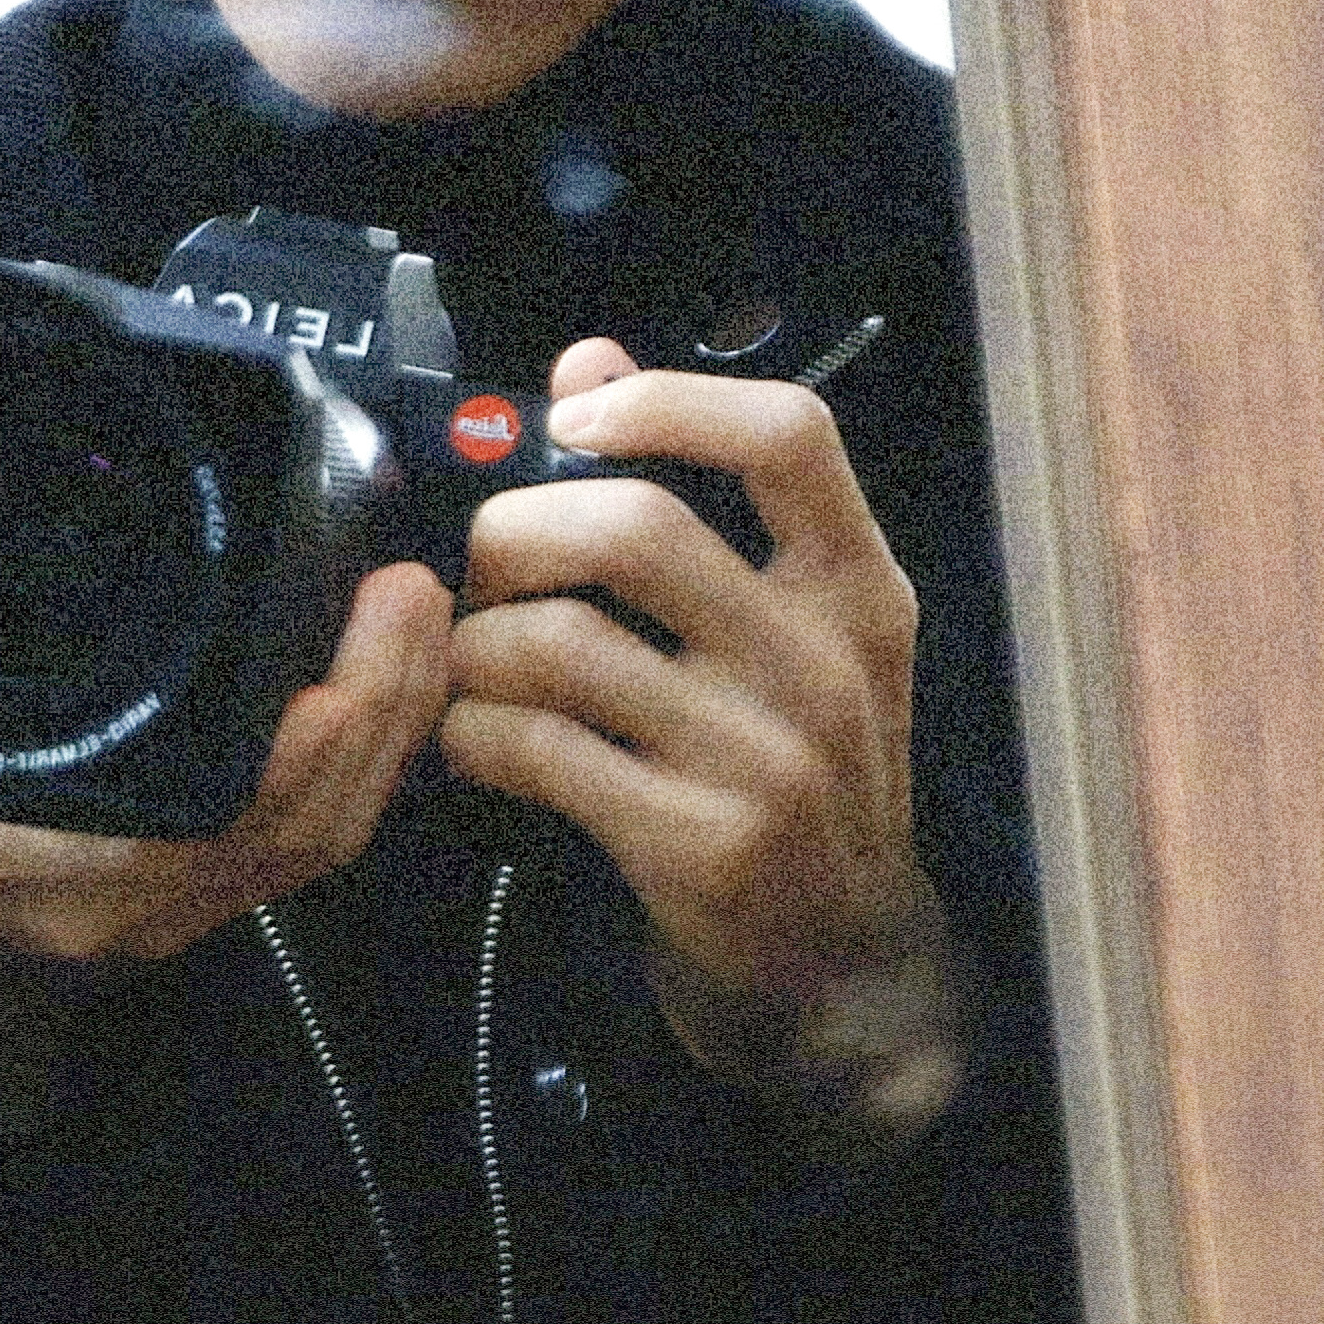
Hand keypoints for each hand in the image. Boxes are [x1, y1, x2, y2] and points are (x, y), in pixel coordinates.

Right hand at [0, 560, 451, 963]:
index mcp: (23, 861)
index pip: (191, 822)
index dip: (283, 755)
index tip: (331, 667)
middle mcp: (119, 907)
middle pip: (294, 827)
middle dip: (375, 708)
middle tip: (410, 591)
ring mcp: (170, 918)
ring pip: (319, 841)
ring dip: (390, 732)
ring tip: (423, 626)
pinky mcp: (200, 912)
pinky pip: (312, 850)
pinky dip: (370, 770)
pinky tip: (394, 699)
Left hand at [442, 340, 953, 1110]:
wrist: (842, 965)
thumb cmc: (791, 768)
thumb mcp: (783, 629)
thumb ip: (696, 488)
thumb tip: (586, 358)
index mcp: (858, 586)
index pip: (788, 434)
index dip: (663, 400)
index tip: (573, 421)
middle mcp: (827, 663)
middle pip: (638, 527)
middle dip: (517, 530)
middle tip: (480, 562)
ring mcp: (769, 761)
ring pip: (564, 644)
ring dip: (477, 644)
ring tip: (465, 662)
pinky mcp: (700, 847)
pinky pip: (539, 751)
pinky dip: (475, 734)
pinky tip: (472, 739)